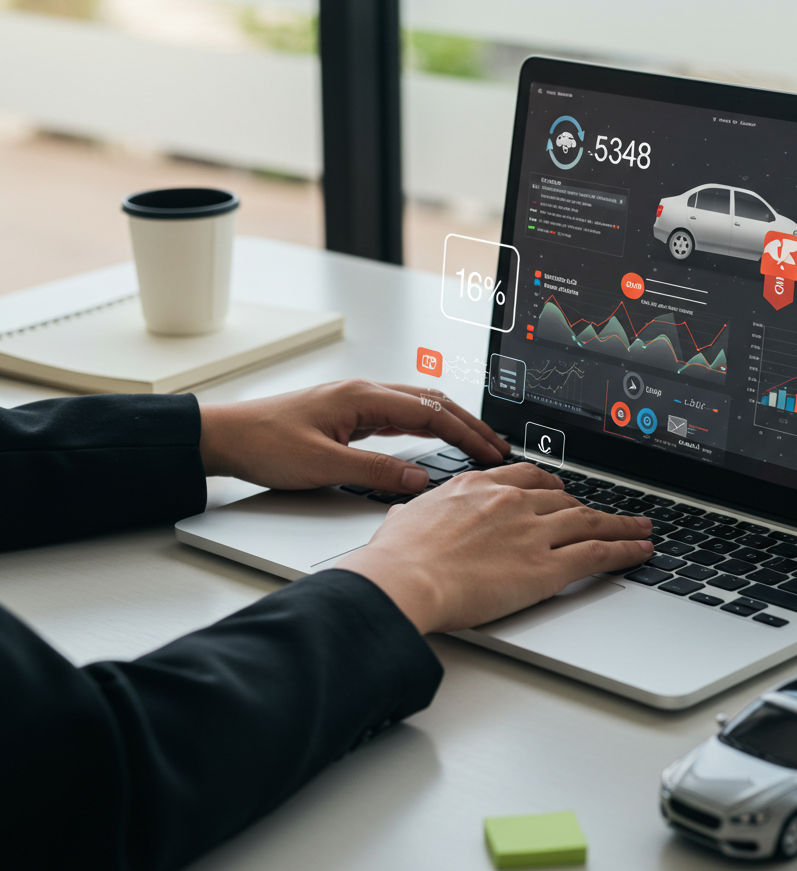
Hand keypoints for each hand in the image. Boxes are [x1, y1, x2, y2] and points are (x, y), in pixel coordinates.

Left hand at [199, 379, 508, 491]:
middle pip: (432, 402)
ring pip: (418, 405)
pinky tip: (433, 437)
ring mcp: (357, 400)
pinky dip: (426, 425)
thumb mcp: (323, 465)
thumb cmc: (264, 443)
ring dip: (450, 422)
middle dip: (469, 424)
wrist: (225, 436)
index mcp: (363, 397)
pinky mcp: (348, 413)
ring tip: (475, 443)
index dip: (466, 433)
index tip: (491, 452)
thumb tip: (420, 479)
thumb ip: (374, 472)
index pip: (431, 412)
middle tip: (497, 447)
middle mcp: (364, 392)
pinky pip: (399, 414)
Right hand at [335, 463, 653, 633]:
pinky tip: (640, 550)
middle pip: (563, 498)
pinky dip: (625, 549)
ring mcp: (533, 532)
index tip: (561, 491)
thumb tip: (408, 517)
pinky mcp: (547, 566)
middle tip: (605, 513)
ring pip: (590, 521)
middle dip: (587, 506)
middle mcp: (511, 501)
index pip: (526, 477)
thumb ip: (418, 514)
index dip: (550, 486)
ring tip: (641, 528)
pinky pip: (598, 552)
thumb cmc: (398, 557)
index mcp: (478, 487)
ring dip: (620, 524)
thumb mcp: (405, 518)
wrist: (405, 580)